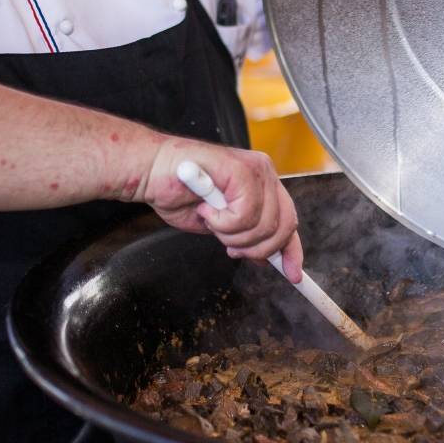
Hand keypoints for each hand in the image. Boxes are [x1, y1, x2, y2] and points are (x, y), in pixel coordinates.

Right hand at [137, 140, 302, 281]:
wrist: (150, 171)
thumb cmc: (178, 193)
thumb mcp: (220, 225)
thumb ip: (245, 236)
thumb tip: (266, 257)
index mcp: (262, 184)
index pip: (289, 221)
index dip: (291, 251)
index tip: (293, 274)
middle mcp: (264, 173)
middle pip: (283, 226)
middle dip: (256, 248)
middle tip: (230, 246)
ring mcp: (255, 169)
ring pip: (264, 224)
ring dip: (232, 234)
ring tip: (211, 220)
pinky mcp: (241, 169)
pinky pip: (245, 214)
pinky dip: (223, 221)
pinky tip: (206, 209)